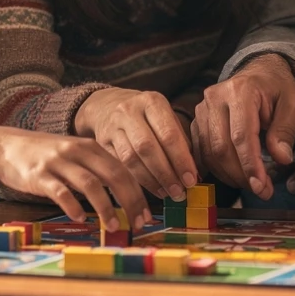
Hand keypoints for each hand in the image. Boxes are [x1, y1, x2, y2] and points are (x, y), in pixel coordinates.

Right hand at [0, 126, 149, 227]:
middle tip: (139, 223)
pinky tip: (80, 219)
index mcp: (91, 147)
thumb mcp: (75, 154)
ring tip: (114, 226)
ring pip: (90, 184)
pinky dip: (73, 206)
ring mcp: (58, 162)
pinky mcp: (39, 175)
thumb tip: (127, 194)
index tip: (147, 215)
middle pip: (114, 175)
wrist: (6, 145)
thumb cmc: (46, 155)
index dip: (139, 194)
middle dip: (131, 201)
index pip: (124, 170)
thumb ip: (97, 169)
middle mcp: (78, 151)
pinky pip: (60, 192)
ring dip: (105, 208)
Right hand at [73, 87, 198, 200]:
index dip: (181, 159)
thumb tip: (194, 175)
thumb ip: (180, 141)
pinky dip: (135, 181)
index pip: (168, 133)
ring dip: (150, 181)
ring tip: (166, 193)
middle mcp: (129, 111)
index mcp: (152, 102)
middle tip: (179, 192)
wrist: (108, 105)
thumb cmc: (146, 115)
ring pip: (130, 159)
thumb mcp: (165, 117)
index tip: (191, 180)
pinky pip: (118, 165)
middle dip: (165, 173)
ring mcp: (112, 126)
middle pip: (147, 147)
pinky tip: (149, 190)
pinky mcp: (100, 142)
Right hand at [193, 55, 294, 198]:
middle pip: (221, 147)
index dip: (250, 165)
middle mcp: (215, 97)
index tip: (262, 187)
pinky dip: (216, 170)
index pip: (241, 135)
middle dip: (241, 175)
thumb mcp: (293, 106)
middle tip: (263, 191)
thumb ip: (286, 131)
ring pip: (209, 153)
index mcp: (241, 90)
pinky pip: (201, 152)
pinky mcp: (197, 121)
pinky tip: (234, 178)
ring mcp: (202, 109)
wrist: (261, 76)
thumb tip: (282, 159)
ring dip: (230, 176)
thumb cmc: (279, 91)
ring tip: (252, 185)